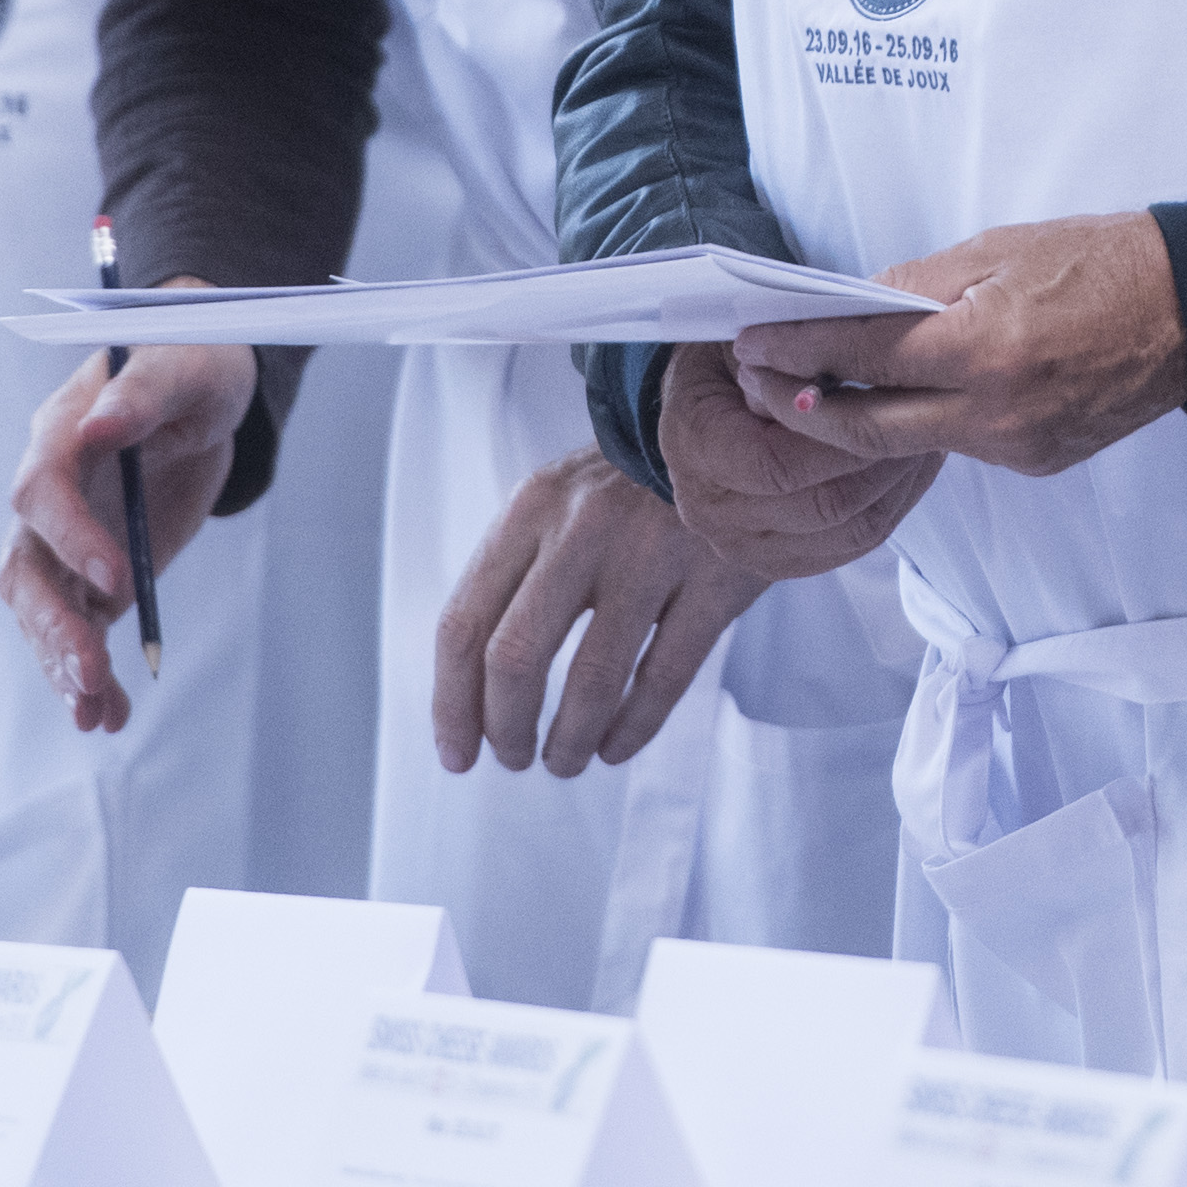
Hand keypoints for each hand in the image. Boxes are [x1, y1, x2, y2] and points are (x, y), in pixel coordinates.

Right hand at [0, 330, 255, 733]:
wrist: (205, 392)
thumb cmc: (194, 364)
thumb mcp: (186, 366)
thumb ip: (143, 393)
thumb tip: (100, 421)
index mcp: (60, 434)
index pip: (42, 491)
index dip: (70, 536)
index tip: (116, 578)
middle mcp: (49, 492)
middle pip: (25, 566)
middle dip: (52, 622)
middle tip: (91, 670)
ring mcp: (65, 539)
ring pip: (42, 610)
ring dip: (62, 662)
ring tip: (96, 712)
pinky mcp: (91, 574)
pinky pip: (80, 629)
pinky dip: (89, 674)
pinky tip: (109, 714)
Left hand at [429, 450, 771, 773]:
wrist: (734, 425)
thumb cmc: (628, 485)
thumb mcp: (559, 502)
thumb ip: (518, 574)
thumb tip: (476, 686)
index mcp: (531, 509)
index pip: (464, 622)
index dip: (452, 702)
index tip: (457, 751)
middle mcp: (583, 529)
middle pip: (516, 656)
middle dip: (506, 727)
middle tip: (514, 758)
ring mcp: (652, 553)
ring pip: (592, 678)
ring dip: (569, 740)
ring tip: (565, 761)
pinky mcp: (715, 579)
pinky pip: (664, 676)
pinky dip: (634, 727)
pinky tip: (617, 747)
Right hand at [659, 342, 940, 573]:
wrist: (701, 416)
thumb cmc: (726, 364)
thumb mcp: (740, 335)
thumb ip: (780, 348)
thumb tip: (830, 360)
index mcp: (694, 446)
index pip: (776, 463)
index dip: (839, 434)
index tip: (884, 394)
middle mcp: (713, 510)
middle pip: (824, 503)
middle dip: (884, 458)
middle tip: (926, 414)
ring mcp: (748, 546)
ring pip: (852, 530)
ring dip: (901, 484)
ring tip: (928, 436)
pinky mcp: (785, 560)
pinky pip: (857, 545)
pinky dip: (895, 505)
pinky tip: (912, 466)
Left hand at [733, 212, 1186, 474]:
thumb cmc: (1101, 263)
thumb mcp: (998, 251)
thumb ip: (917, 286)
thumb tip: (853, 307)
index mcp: (984, 349)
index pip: (861, 355)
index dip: (796, 349)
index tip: (752, 341)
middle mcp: (995, 413)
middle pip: (866, 428)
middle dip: (802, 405)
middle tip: (759, 379)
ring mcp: (1015, 447)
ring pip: (909, 443)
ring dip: (860, 415)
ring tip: (817, 383)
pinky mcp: (1034, 462)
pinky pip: (957, 445)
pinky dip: (923, 421)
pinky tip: (904, 393)